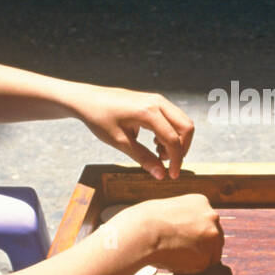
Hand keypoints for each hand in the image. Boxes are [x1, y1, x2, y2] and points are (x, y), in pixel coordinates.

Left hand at [71, 86, 194, 178]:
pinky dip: (171, 133)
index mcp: (148, 112)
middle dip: (182, 149)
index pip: (173, 139)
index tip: (172, 175)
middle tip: (166, 163)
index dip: (176, 160)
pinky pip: (173, 118)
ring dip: (177, 141)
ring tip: (158, 153)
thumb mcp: (120, 142)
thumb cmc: (100, 119)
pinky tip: (155, 142)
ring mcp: (157, 100)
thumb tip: (161, 175)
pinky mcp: (155, 101)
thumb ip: (143, 158)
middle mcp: (157, 102)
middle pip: (186, 127)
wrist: (88, 99)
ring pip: (182, 122)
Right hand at [116, 194, 223, 273]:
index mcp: (202, 202)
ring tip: (172, 254)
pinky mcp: (207, 255)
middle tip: (178, 251)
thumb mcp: (171, 210)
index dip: (194, 236)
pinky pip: (200, 268)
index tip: (180, 240)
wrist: (141, 232)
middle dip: (199, 248)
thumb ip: (186, 219)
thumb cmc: (147, 223)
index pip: (207, 224)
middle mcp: (212, 216)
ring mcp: (212, 235)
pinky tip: (173, 260)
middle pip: (213, 239)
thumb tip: (190, 235)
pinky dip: (187, 269)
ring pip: (208, 255)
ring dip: (193, 259)